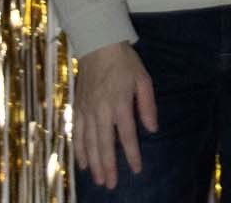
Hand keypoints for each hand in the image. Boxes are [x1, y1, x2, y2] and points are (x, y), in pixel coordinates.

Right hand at [74, 41, 157, 188]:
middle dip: (108, 166)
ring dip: (93, 163)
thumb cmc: (125, 63)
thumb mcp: (143, 80)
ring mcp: (87, 111)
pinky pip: (77, 133)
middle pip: (105, 144)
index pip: (127, 135)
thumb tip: (153, 128)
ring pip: (89, 143)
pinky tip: (82, 163)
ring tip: (98, 180)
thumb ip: (147, 105)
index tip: (136, 169)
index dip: (132, 154)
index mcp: (120, 104)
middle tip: (111, 185)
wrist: (98, 45)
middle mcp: (101, 111)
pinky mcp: (78, 108)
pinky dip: (79, 150)